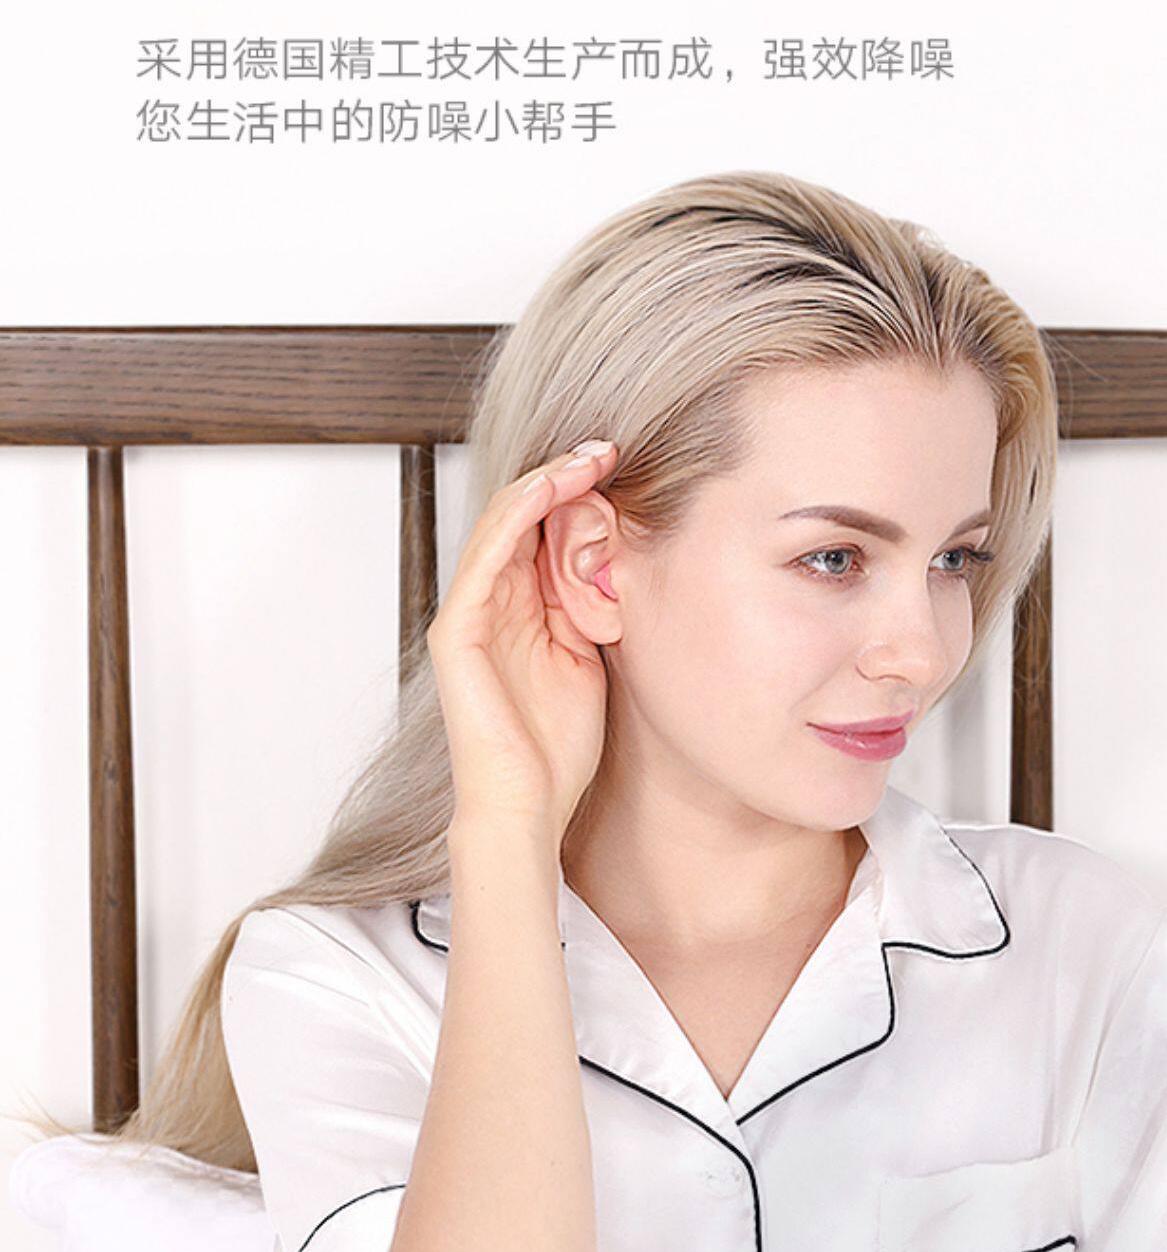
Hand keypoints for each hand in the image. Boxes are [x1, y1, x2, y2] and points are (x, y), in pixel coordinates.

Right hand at [428, 439, 617, 840]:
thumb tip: (621, 557)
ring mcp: (468, 614)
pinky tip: (550, 490)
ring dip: (545, 482)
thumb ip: (591, 607)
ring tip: (589, 457)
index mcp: (519, 607)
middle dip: (565, 473)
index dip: (577, 489)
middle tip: (611, 446)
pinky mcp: (456, 631)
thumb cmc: (557, 747)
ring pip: (501, 522)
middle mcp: (489, 602)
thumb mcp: (591, 656)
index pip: (542, 527)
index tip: (624, 464)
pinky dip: (516, 516)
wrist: (528, 805)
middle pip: (520, 513)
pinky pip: (485, 557)